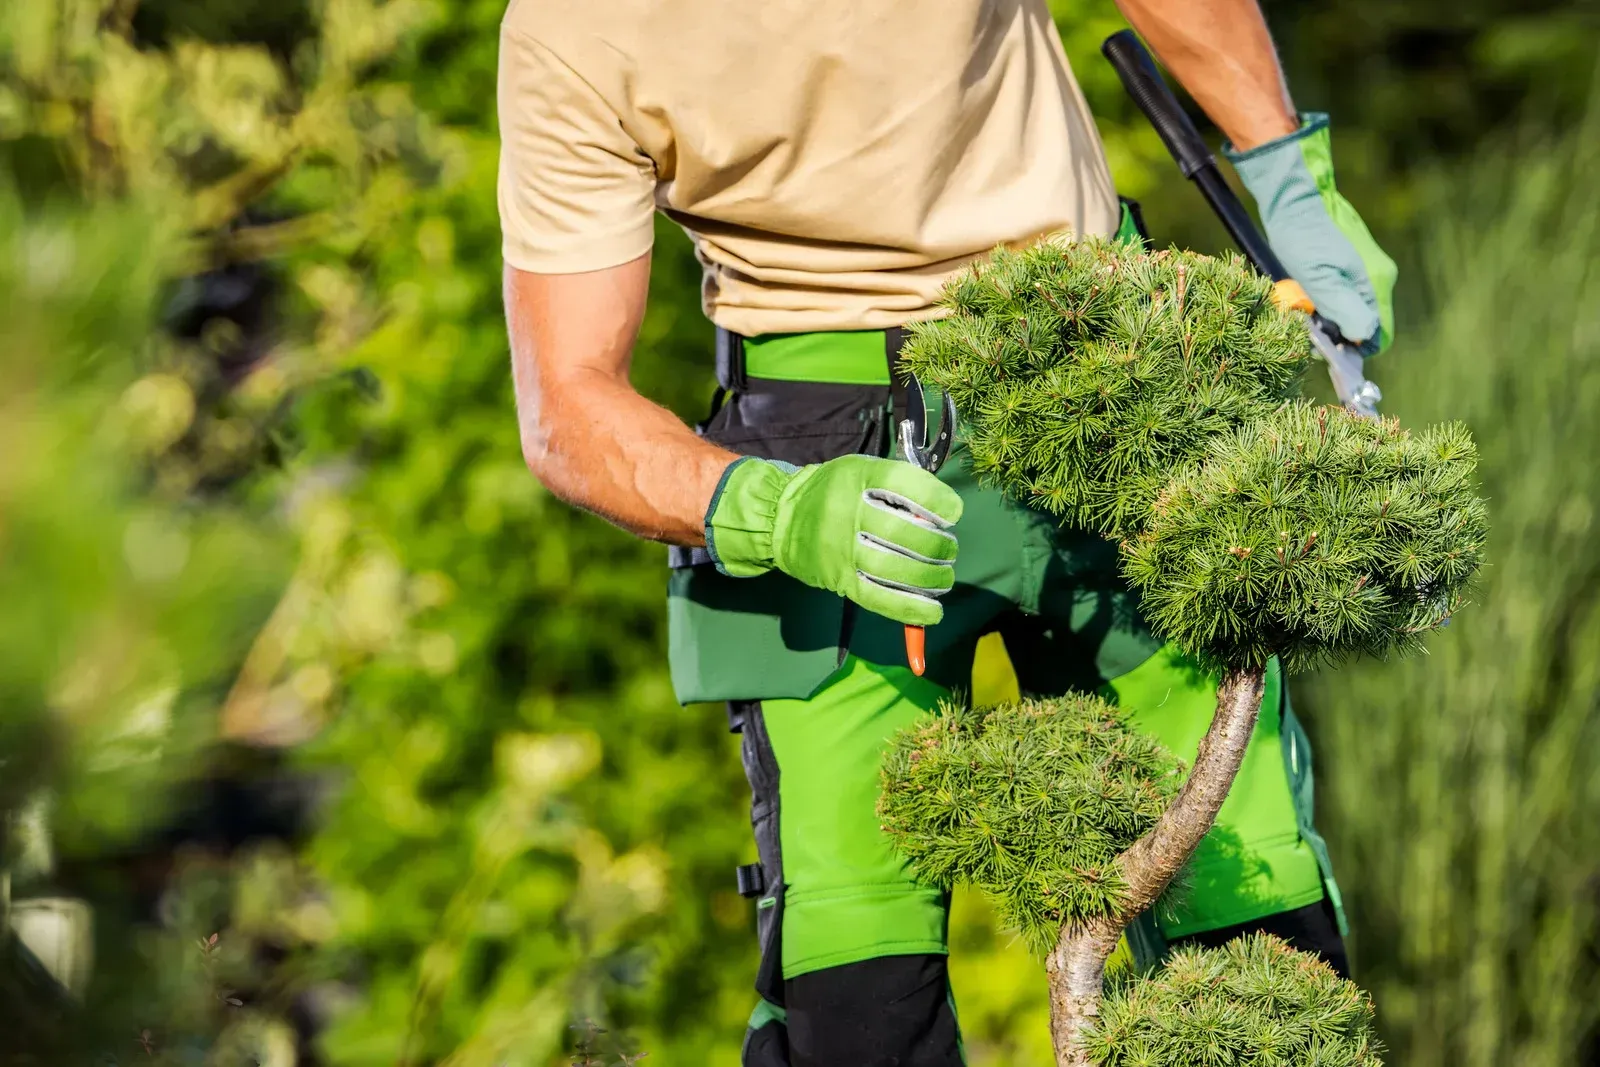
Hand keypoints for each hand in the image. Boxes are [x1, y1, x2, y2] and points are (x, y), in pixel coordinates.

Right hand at [704, 455, 962, 625]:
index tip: (953, 513)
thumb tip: (939, 517)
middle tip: (949, 550)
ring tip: (944, 577)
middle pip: (903, 532)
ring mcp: (841, 549)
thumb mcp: (861, 471)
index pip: (903, 484)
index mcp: (856, 476)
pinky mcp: (839, 580)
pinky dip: (911, 609)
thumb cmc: (833, 492)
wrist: (780, 518)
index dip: (936, 499)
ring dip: (930, 577)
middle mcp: (847, 512)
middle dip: (938, 545)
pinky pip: (879, 599)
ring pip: (895, 569)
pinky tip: (933, 611)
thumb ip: (898, 486)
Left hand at [1225, 113, 1397, 352]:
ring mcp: (1367, 271)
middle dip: (1340, 336)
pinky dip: (1328, 306)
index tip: (1328, 352)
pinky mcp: (1353, 266)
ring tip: (1304, 314)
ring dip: (1331, 321)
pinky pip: (1346, 298)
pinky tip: (1308, 300)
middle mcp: (1378, 277)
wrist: (1294, 203)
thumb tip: (1363, 337)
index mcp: (1374, 282)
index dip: (1355, 350)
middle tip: (1309, 333)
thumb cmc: (1302, 238)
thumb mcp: (1317, 277)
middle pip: (1366, 325)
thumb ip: (1341, 307)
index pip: (1379, 335)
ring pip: (1354, 312)